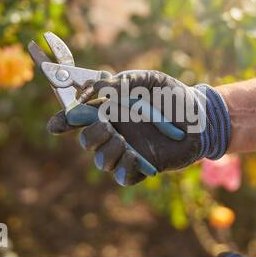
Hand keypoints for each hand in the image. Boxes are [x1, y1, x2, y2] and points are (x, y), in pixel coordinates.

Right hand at [49, 70, 230, 185]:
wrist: (199, 116)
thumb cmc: (173, 95)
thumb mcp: (148, 80)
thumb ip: (122, 81)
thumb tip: (96, 90)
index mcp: (110, 111)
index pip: (79, 118)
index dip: (63, 122)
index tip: (56, 125)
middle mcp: (115, 132)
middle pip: (86, 140)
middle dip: (90, 134)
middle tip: (107, 124)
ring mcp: (127, 151)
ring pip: (101, 161)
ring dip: (106, 150)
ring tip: (123, 140)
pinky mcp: (142, 167)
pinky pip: (122, 176)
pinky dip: (124, 167)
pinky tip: (135, 156)